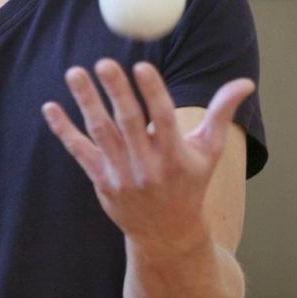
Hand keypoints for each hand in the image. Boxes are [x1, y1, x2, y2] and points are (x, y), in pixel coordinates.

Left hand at [42, 59, 254, 252]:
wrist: (166, 234)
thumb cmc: (190, 183)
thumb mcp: (208, 151)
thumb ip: (221, 113)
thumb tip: (246, 83)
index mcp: (176, 156)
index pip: (163, 119)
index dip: (152, 92)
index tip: (141, 65)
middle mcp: (148, 167)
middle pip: (129, 124)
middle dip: (116, 93)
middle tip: (103, 63)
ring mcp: (122, 175)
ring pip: (101, 134)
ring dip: (86, 103)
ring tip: (75, 72)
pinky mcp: (101, 181)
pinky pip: (80, 152)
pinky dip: (64, 130)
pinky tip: (50, 107)